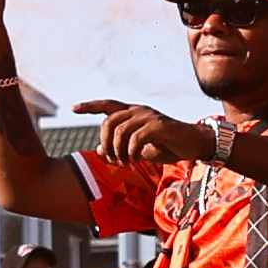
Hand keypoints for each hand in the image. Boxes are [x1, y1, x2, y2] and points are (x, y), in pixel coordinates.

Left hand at [81, 99, 215, 169]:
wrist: (194, 144)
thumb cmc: (168, 146)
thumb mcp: (140, 150)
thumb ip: (120, 149)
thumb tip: (98, 150)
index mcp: (133, 114)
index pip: (107, 105)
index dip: (90, 106)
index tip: (73, 109)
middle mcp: (139, 111)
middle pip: (109, 121)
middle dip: (105, 143)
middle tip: (112, 160)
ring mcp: (149, 116)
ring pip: (120, 130)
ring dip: (118, 150)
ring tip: (125, 162)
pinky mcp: (159, 125)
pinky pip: (136, 137)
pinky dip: (131, 151)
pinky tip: (135, 159)